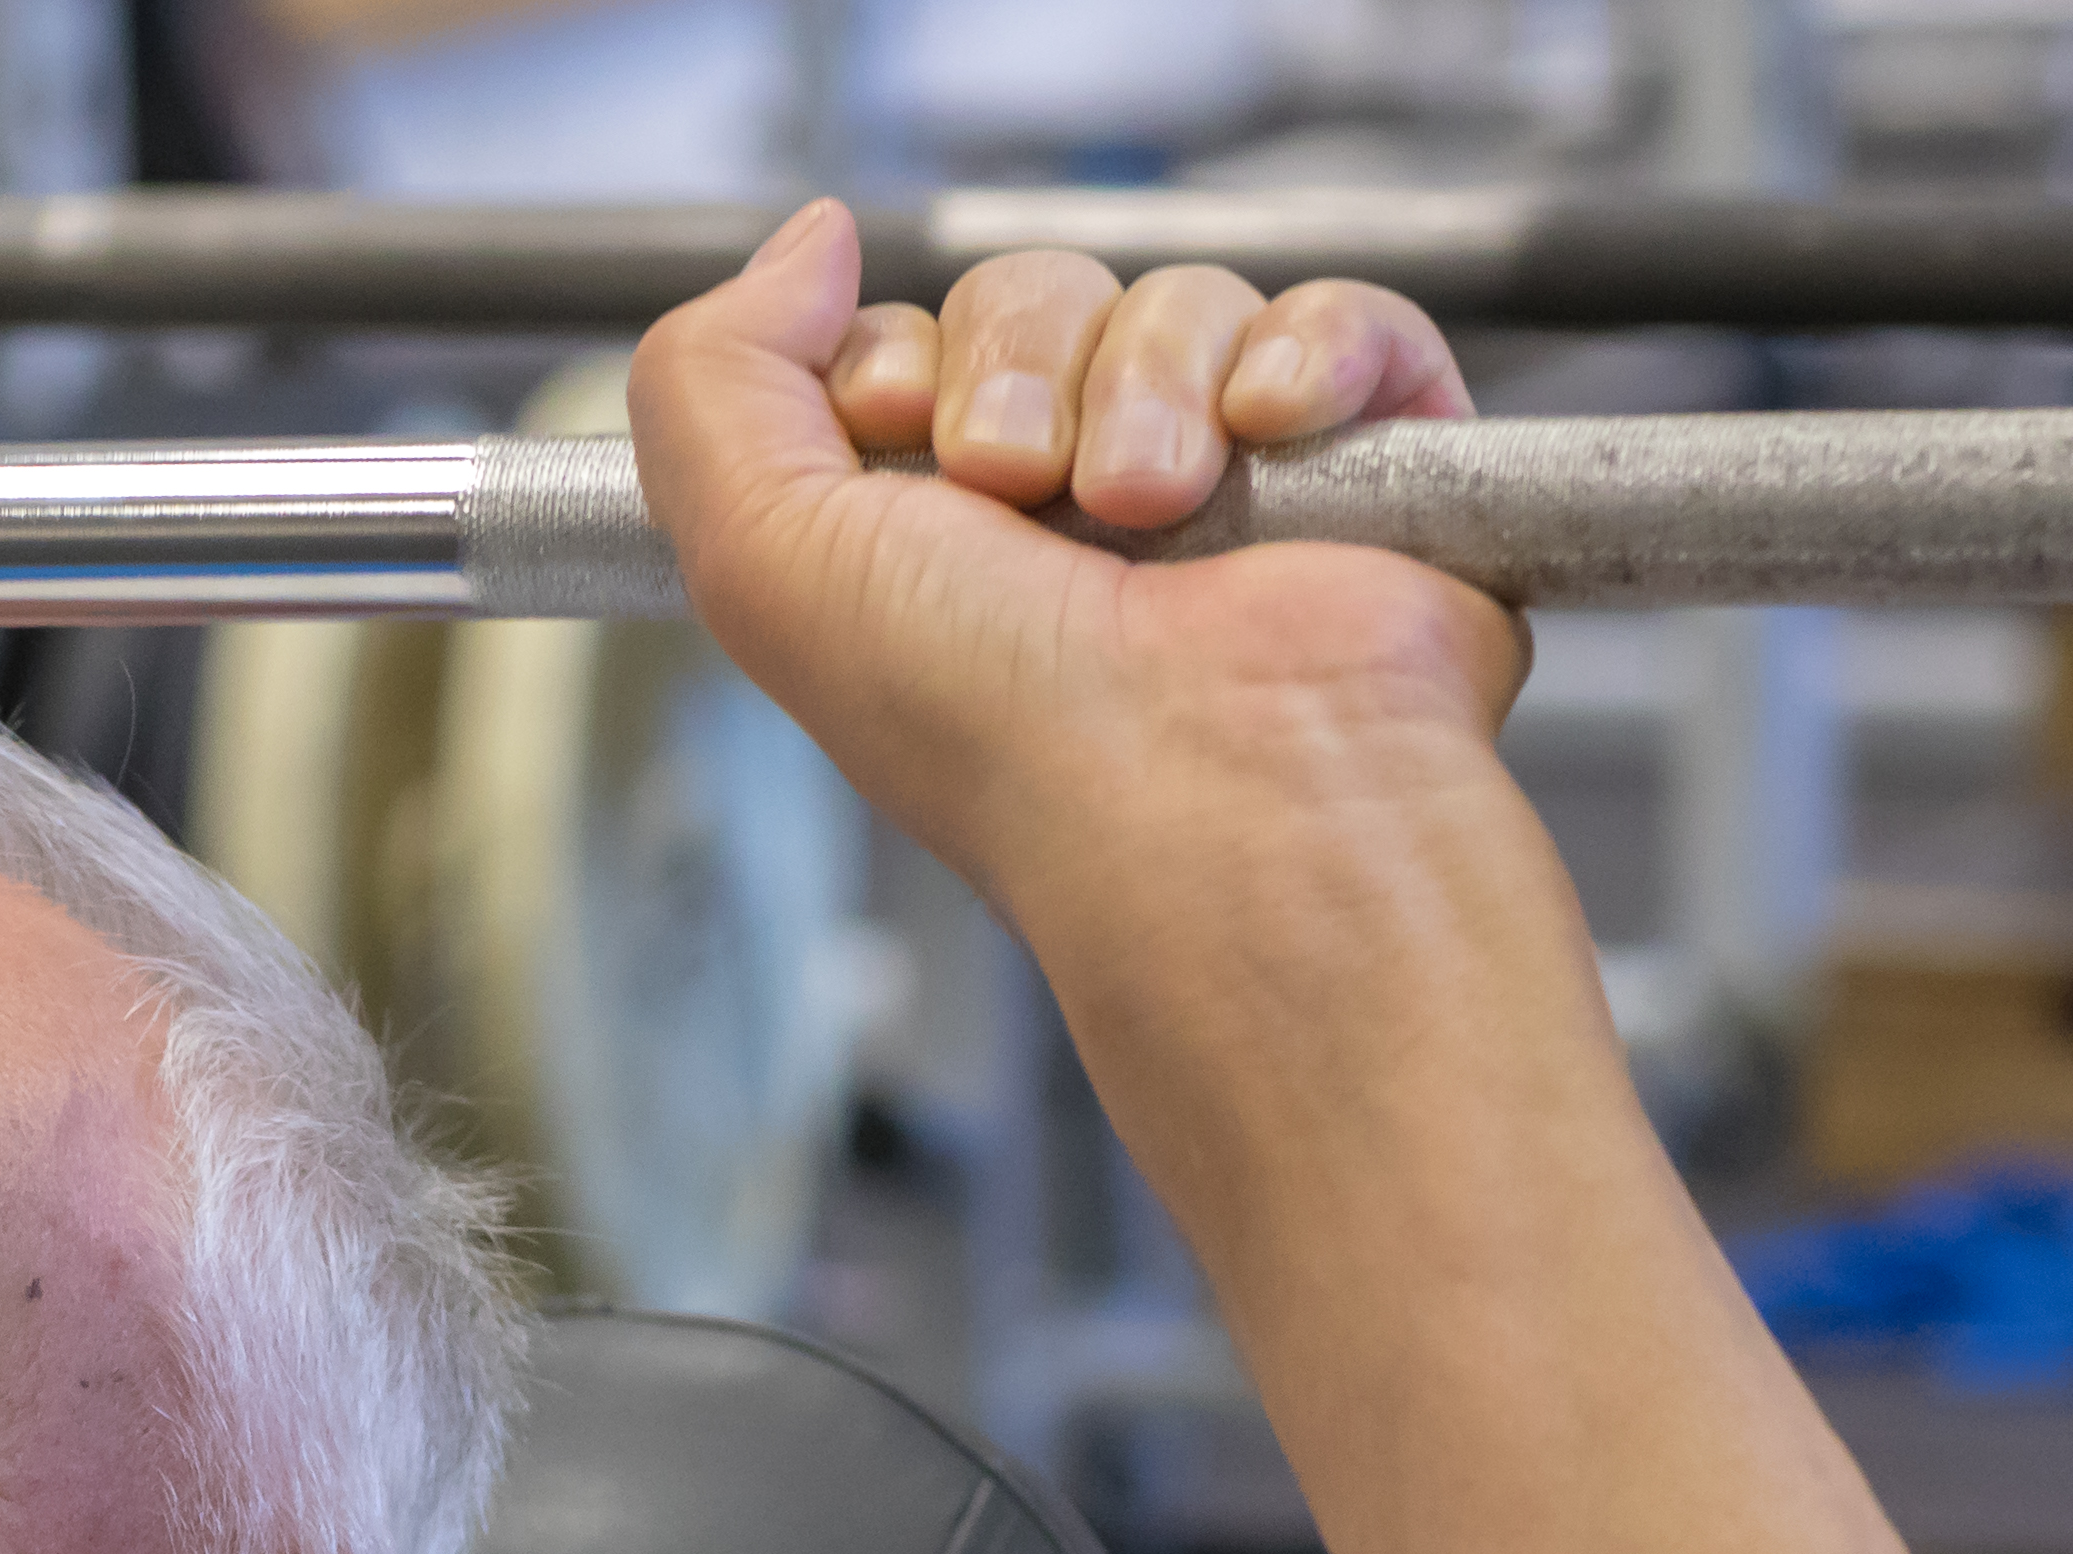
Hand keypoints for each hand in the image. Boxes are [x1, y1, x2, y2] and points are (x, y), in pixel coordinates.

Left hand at [626, 205, 1526, 942]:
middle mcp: (1067, 512)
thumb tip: (804, 241)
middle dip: (1013, 375)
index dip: (891, 366)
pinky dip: (1307, 353)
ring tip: (1149, 505)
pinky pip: (1339, 315)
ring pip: (1177, 299)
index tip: (894, 435)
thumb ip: (707, 381)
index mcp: (927, 540)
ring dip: (1148, 384)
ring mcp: (1225, 485)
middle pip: (1031, 298)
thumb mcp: (757, 556)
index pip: (903, 344)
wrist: (1201, 795)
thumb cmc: (990, 725)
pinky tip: (1271, 437)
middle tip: (1021, 491)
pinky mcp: (1365, 466)